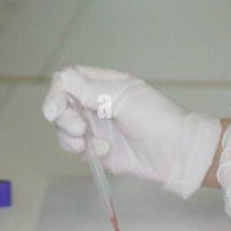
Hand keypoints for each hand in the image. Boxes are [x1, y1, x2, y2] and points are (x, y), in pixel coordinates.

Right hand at [42, 65, 221, 197]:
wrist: (176, 152)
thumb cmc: (156, 117)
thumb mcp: (124, 98)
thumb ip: (90, 90)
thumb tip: (61, 77)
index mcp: (104, 83)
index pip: (68, 80)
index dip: (57, 92)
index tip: (55, 109)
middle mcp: (95, 103)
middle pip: (60, 105)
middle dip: (63, 117)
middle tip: (80, 128)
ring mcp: (95, 127)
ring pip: (64, 129)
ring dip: (69, 136)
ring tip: (86, 142)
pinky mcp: (97, 149)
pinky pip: (77, 148)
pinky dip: (85, 150)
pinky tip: (104, 151)